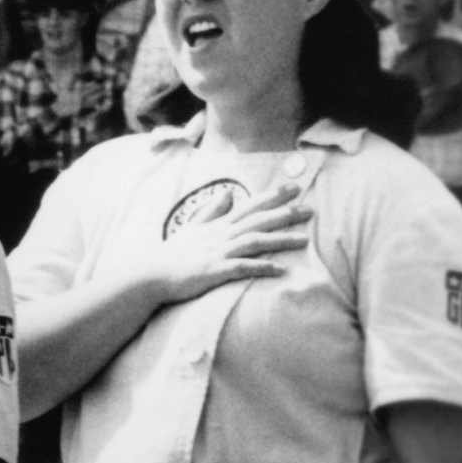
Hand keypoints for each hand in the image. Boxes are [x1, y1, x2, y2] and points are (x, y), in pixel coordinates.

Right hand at [128, 181, 307, 305]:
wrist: (150, 274)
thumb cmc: (172, 254)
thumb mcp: (192, 227)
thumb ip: (212, 210)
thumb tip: (227, 193)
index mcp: (217, 225)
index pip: (249, 206)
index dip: (272, 196)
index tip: (294, 188)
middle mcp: (220, 235)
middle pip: (258, 221)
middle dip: (285, 214)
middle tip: (310, 209)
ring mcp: (217, 252)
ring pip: (254, 241)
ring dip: (280, 240)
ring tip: (304, 240)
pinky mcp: (213, 271)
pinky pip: (242, 268)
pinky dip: (262, 267)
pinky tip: (280, 269)